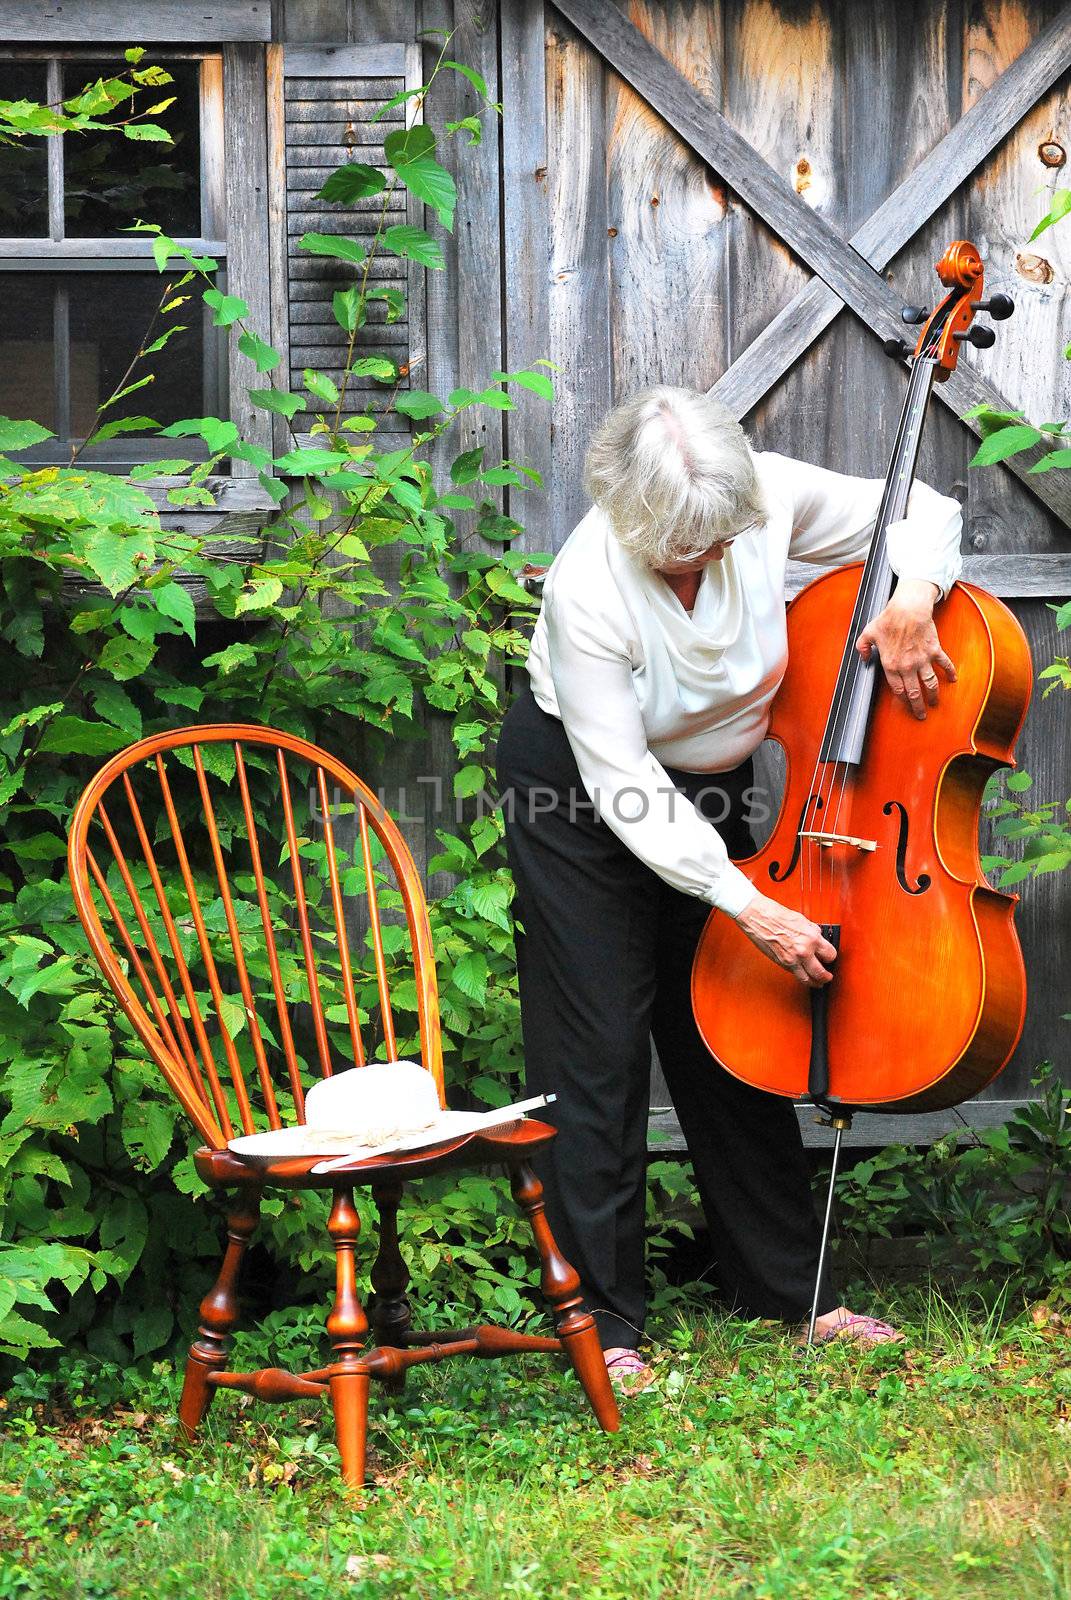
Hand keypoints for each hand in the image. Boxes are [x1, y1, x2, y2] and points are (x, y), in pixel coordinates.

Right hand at [735, 892, 836, 986]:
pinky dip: (801, 976)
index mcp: (811, 937)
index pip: (830, 955)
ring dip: (815, 982)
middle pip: (821, 972)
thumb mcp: (802, 920)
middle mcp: (803, 951)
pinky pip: (795, 974)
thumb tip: (818, 938)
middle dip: (826, 976)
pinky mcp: (781, 963)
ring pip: (808, 979)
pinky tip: (803, 975)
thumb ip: (812, 931)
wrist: (757, 916)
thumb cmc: (775, 914)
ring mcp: (792, 959)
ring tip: (818, 983)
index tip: (829, 958)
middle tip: (828, 977)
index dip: (831, 957)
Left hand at [854, 578, 955, 719]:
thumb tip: (863, 657)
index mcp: (891, 665)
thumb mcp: (868, 633)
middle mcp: (907, 666)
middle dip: (918, 707)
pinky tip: (952, 679)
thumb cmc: (888, 620)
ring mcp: (922, 660)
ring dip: (933, 696)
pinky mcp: (934, 651)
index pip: (897, 690)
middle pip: (914, 693)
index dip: (902, 700)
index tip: (906, 705)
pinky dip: (950, 672)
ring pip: (930, 684)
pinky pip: (944, 665)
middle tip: (921, 714)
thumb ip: (862, 647)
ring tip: (934, 703)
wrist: (908, 609)